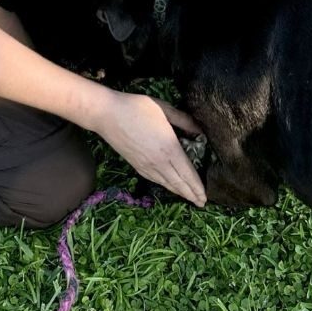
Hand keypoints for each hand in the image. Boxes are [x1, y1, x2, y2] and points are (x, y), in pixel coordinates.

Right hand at [94, 92, 206, 206]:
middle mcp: (159, 161)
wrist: (106, 114)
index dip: (197, 186)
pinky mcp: (136, 166)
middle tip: (202, 203)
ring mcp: (146, 165)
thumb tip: (200, 131)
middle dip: (192, 194)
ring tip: (190, 199)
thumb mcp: (164, 109)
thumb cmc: (136, 107)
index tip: (205, 196)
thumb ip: (183, 120)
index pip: (187, 173)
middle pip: (178, 183)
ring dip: (180, 193)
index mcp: (169, 147)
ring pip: (167, 184)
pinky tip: (170, 187)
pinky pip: (155, 180)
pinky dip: (166, 186)